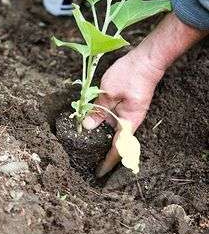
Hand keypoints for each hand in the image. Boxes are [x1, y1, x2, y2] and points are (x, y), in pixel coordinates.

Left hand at [83, 13, 207, 176]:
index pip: (118, 148)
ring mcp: (131, 113)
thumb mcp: (109, 92)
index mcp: (128, 121)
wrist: (146, 60)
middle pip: (118, 143)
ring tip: (92, 146)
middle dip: (106, 153)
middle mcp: (131, 120)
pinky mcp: (129, 105)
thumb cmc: (130, 75)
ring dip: (106, 140)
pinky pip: (117, 122)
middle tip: (91, 160)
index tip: (99, 172)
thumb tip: (87, 126)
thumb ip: (98, 110)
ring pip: (117, 132)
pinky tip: (97, 125)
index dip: (108, 162)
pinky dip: (107, 127)